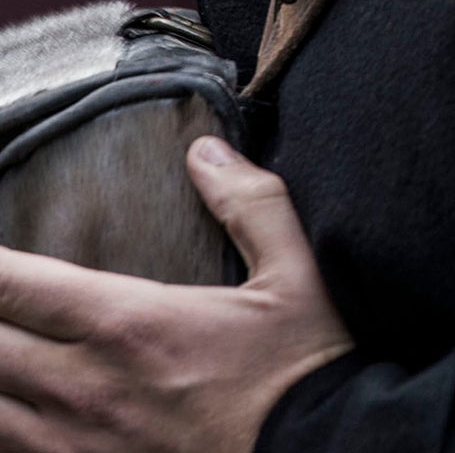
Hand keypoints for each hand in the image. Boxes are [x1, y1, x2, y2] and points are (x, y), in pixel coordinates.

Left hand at [0, 138, 351, 452]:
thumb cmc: (305, 373)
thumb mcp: (297, 275)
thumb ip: (249, 204)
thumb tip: (206, 150)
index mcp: (130, 324)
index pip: (13, 285)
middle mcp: (83, 387)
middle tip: (4, 296)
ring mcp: (71, 446)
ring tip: (7, 347)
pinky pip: (6, 452)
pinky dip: (3, 423)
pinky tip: (15, 405)